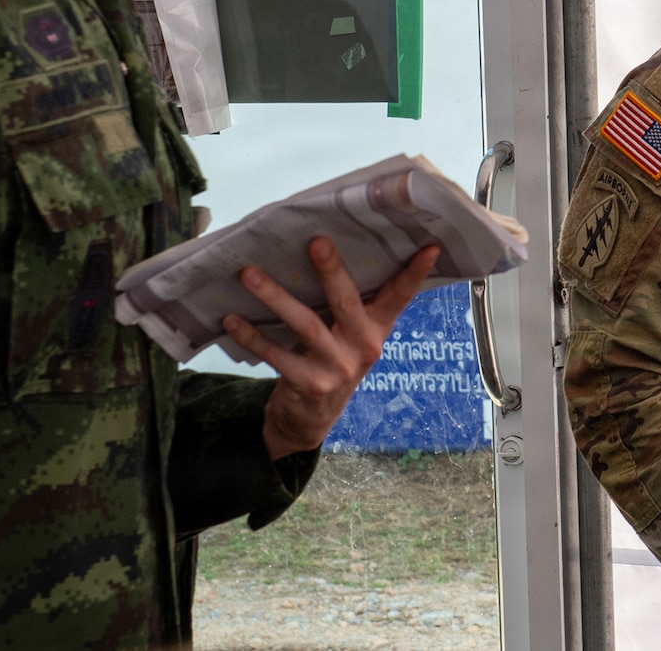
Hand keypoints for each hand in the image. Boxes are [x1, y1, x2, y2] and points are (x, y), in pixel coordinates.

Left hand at [223, 236, 441, 458]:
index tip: (429, 247)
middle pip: (347, 302)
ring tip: (250, 273)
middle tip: (316, 241)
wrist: (310, 418)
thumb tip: (327, 249)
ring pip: (306, 325)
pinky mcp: (309, 384)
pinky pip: (277, 354)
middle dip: (331, 270)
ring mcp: (337, 368)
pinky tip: (231, 318)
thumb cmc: (331, 359)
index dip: (415, 273)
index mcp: (378, 329)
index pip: (400, 297)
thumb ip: (351, 305)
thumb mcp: (352, 336)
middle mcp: (364, 348)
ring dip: (275, 296)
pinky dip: (252, 335)